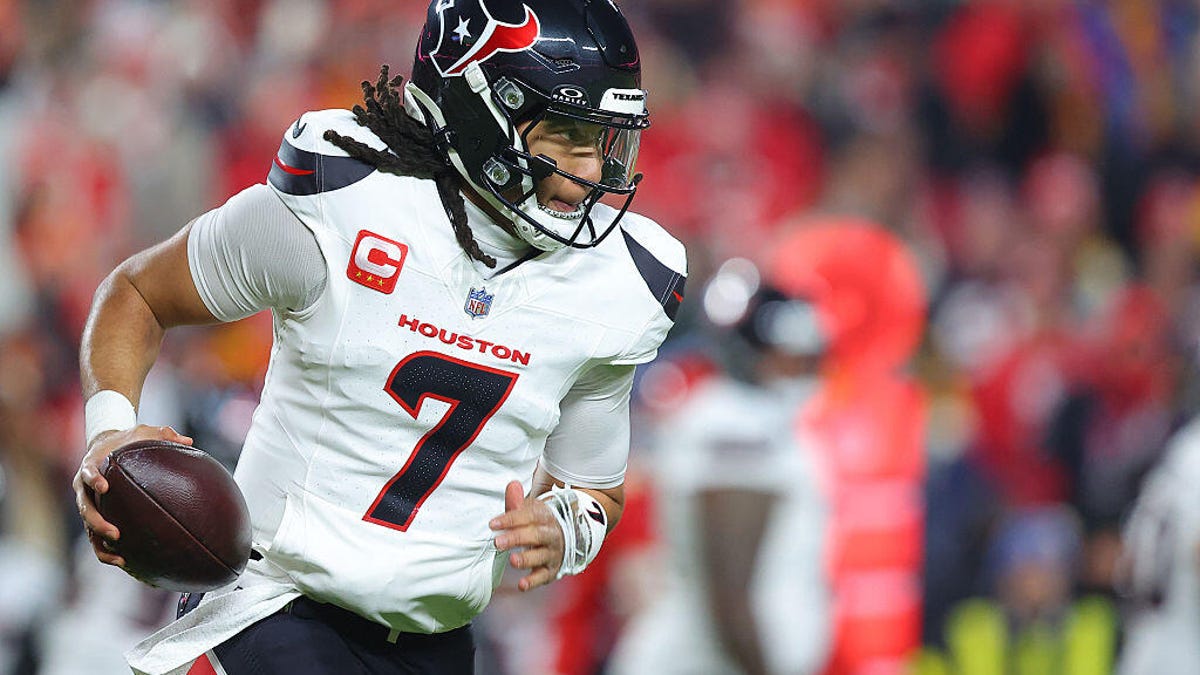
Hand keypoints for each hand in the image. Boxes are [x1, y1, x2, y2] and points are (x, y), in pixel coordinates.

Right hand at [73, 425, 192, 566]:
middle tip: (115, 533)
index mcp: (92, 466)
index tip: (104, 486)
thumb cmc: (126, 440)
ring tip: (119, 557)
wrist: (105, 446)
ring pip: (89, 528)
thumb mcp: (142, 433)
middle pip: (85, 508)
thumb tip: (189, 442)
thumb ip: (163, 435)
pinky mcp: (94, 517)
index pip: (87, 473)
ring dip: (101, 543)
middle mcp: (84, 488)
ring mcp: (88, 504)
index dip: (93, 480)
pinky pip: (97, 538)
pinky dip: (107, 551)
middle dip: (97, 522)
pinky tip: (126, 562)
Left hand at [490, 480, 563, 590]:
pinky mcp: (551, 570)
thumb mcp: (529, 511)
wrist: (563, 539)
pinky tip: (522, 585)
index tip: (492, 524)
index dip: (511, 519)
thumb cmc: (537, 524)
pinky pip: (543, 576)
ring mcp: (553, 553)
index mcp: (544, 517)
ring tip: (512, 560)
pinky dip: (534, 581)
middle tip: (497, 542)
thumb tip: (512, 485)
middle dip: (517, 538)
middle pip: (536, 535)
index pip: (529, 515)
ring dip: (527, 558)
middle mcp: (551, 534)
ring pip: (541, 556)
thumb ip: (517, 502)